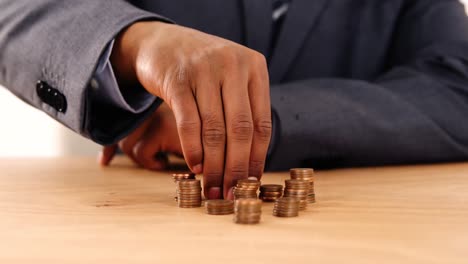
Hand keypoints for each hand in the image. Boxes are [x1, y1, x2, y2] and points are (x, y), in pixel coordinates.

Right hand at [110, 21, 271, 198]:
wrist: (162, 43)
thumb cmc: (202, 70)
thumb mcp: (231, 79)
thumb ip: (244, 110)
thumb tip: (250, 164)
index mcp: (255, 66)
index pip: (261, 123)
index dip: (256, 158)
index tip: (250, 183)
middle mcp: (233, 65)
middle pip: (240, 129)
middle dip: (236, 168)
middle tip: (232, 192)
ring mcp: (204, 69)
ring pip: (214, 130)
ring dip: (214, 165)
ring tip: (213, 186)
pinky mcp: (177, 79)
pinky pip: (189, 123)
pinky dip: (193, 150)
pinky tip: (196, 167)